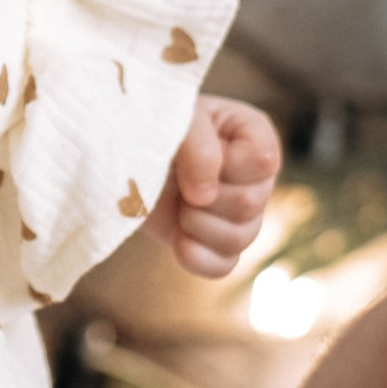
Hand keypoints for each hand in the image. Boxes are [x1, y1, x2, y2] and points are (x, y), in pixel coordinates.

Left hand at [150, 93, 281, 278]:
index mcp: (252, 136)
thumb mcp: (177, 121)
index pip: (263, 161)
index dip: (226, 165)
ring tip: (178, 205)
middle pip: (250, 204)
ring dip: (196, 225)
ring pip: (239, 239)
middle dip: (204, 197)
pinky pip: (223, 266)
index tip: (192, 156)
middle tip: (179, 183)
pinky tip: (178, 238)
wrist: (123, 158)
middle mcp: (254, 177)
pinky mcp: (218, 245)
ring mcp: (240, 215)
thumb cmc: (155, 130)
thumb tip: (205, 197)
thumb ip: (199, 148)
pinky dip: (196, 257)